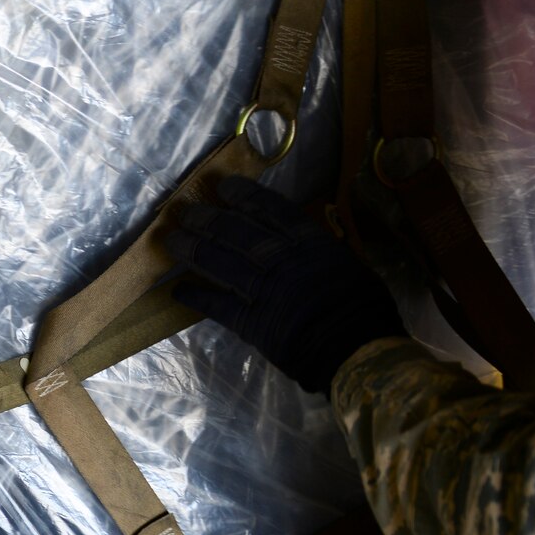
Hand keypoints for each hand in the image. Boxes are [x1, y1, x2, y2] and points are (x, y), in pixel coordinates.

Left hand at [165, 175, 404, 394]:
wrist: (355, 348)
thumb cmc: (363, 308)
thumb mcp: (348, 265)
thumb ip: (318, 252)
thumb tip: (301, 244)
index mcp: (311, 243)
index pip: (273, 210)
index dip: (246, 196)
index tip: (224, 186)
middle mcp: (282, 259)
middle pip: (237, 232)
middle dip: (207, 219)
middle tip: (183, 210)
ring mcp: (263, 289)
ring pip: (220, 262)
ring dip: (193, 250)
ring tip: (171, 240)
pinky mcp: (250, 320)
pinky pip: (217, 305)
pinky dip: (196, 296)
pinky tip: (177, 289)